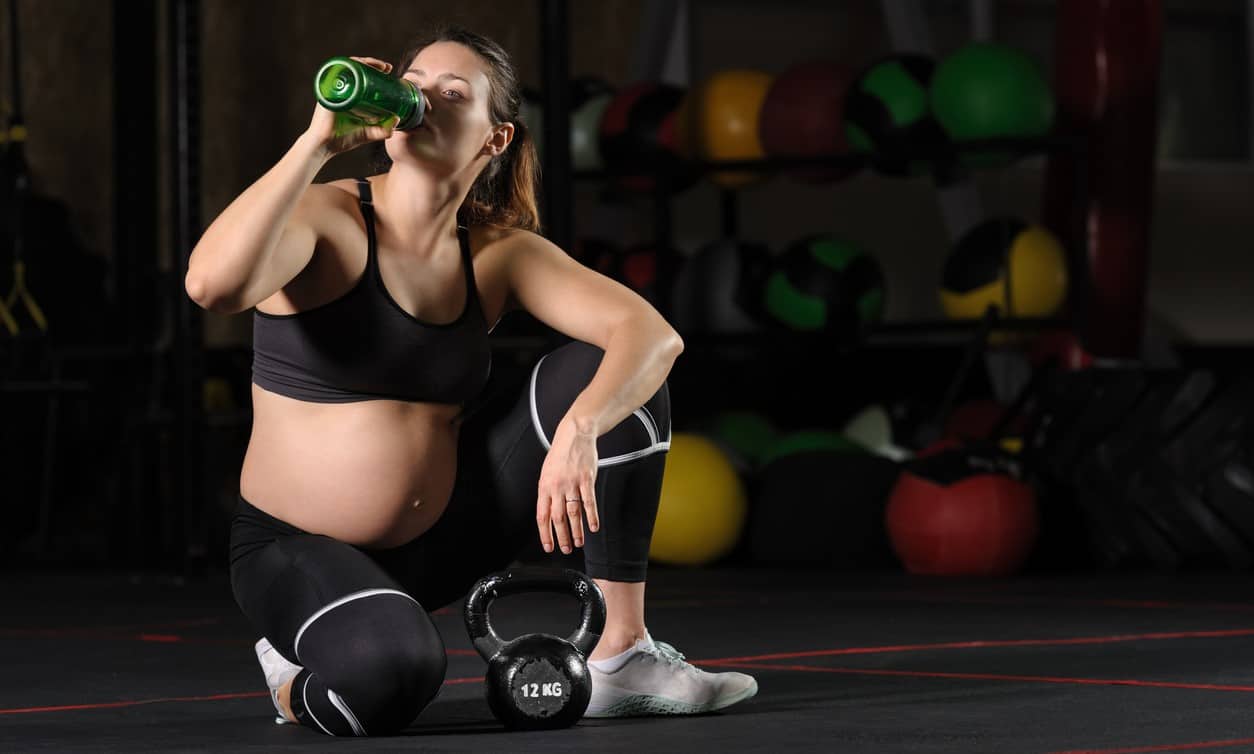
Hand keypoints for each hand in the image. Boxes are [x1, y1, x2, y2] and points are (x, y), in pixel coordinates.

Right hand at [306, 56, 398, 157]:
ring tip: (378, 66)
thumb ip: (383, 130)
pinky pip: (334, 73)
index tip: (388, 70)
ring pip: (347, 67)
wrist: (325, 145)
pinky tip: (357, 64)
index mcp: (350, 95)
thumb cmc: (343, 139)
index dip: (375, 69)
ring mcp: (333, 89)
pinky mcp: (327, 91)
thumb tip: (398, 120)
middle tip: (386, 68)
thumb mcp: (368, 133)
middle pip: (356, 67)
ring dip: (362, 62)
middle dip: (372, 63)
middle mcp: (341, 89)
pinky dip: (345, 66)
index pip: (362, 75)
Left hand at [536, 422, 600, 553]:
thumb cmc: (560, 454)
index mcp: (544, 486)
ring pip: (573, 513)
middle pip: (558, 518)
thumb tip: (549, 513)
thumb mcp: (547, 473)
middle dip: (561, 537)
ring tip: (579, 543)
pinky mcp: (586, 479)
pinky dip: (592, 516)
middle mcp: (557, 486)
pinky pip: (589, 501)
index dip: (545, 534)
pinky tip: (594, 527)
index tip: (548, 546)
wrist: (574, 434)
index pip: (542, 516)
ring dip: (576, 531)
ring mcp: (572, 483)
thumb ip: (548, 493)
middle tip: (565, 549)